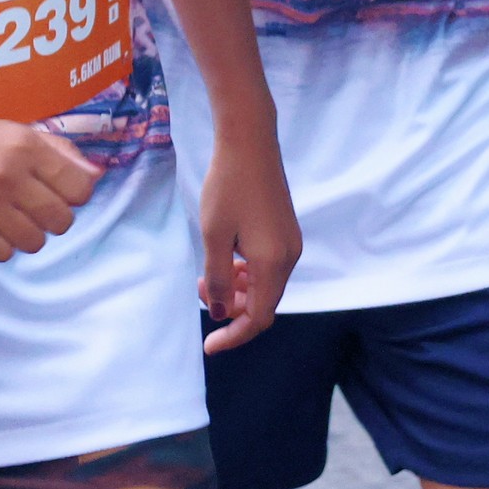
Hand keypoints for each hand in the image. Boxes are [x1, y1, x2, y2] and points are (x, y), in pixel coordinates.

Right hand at [0, 108, 98, 261]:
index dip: (72, 198)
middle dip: (49, 222)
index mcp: (25, 144)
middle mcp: (9, 171)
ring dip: (23, 236)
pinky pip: (2, 254)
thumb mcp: (10, 131)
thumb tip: (95, 176)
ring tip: (3, 220)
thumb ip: (55, 151)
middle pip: (62, 221)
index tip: (54, 196)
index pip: (80, 189)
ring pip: (34, 243)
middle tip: (26, 211)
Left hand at [196, 126, 299, 352]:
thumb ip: (215, 279)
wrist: (250, 142)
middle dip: (230, 308)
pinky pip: (268, 267)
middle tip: (199, 289)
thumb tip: (217, 311)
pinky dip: (245, 273)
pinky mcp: (285, 231)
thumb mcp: (213, 236)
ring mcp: (290, 243)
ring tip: (206, 273)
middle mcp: (289, 257)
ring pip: (265, 285)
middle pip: (263, 304)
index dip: (234, 335)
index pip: (258, 318)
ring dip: (236, 289)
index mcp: (273, 263)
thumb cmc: (228, 186)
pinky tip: (225, 258)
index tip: (208, 346)